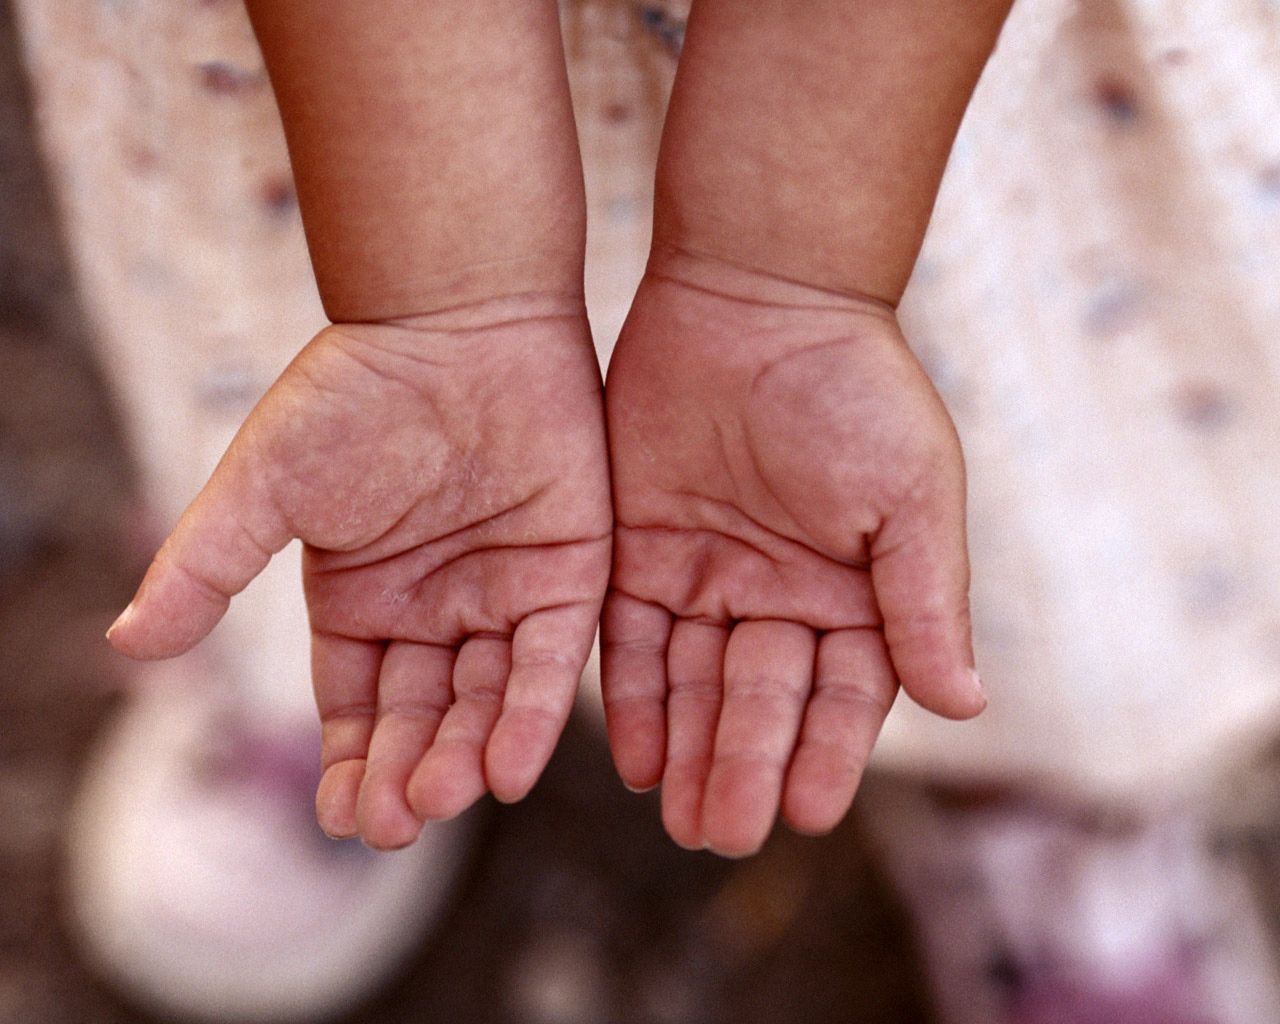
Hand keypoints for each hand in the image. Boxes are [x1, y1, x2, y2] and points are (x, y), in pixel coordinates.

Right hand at [107, 295, 611, 848]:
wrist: (458, 319)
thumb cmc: (355, 393)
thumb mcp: (266, 485)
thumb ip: (208, 567)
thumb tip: (125, 645)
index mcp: (365, 600)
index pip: (356, 706)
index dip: (349, 761)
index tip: (340, 817)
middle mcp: (436, 609)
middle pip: (422, 716)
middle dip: (406, 772)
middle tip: (392, 826)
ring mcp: (503, 594)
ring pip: (486, 699)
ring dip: (466, 755)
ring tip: (441, 800)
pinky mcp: (569, 572)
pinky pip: (552, 659)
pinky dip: (532, 714)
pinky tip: (508, 768)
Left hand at [602, 255, 983, 856]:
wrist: (759, 295)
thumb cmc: (855, 388)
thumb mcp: (910, 492)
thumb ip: (927, 598)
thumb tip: (966, 706)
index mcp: (858, 594)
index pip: (844, 695)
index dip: (825, 753)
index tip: (806, 813)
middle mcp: (782, 600)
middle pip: (761, 701)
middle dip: (745, 766)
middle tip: (722, 834)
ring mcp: (709, 578)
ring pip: (696, 684)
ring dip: (688, 750)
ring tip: (677, 816)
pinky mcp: (643, 552)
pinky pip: (632, 638)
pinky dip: (632, 694)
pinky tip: (631, 754)